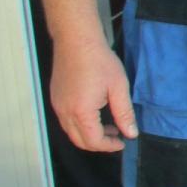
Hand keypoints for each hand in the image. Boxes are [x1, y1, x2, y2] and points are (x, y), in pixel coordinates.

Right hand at [50, 37, 137, 152]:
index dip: (109, 146)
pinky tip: (96, 114)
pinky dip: (81, 125)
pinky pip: (66, 121)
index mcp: (81, 112)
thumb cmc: (99, 61)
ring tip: (110, 126)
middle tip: (117, 137)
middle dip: (99, 144)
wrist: (77, 40)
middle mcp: (65, 112)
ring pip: (71, 132)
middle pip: (80, 141)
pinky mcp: (56, 98)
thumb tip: (131, 133)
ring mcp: (58, 105)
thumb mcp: (118, 87)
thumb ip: (124, 113)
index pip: (94, 141)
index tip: (123, 142)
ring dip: (89, 135)